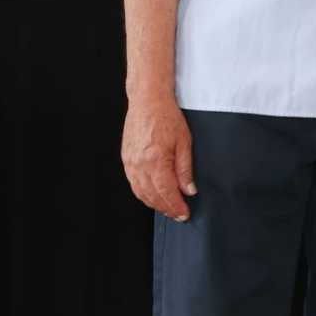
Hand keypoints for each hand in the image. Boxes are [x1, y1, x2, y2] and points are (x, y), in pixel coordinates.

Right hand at [121, 94, 196, 220]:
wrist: (148, 101)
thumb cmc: (166, 117)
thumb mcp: (184, 142)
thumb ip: (185, 169)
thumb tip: (188, 190)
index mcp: (155, 161)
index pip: (166, 193)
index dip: (176, 206)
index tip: (184, 214)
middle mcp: (139, 165)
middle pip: (152, 196)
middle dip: (166, 208)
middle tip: (178, 214)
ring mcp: (130, 163)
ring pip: (141, 193)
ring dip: (154, 204)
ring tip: (168, 208)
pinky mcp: (126, 160)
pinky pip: (134, 184)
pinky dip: (144, 194)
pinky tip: (153, 195)